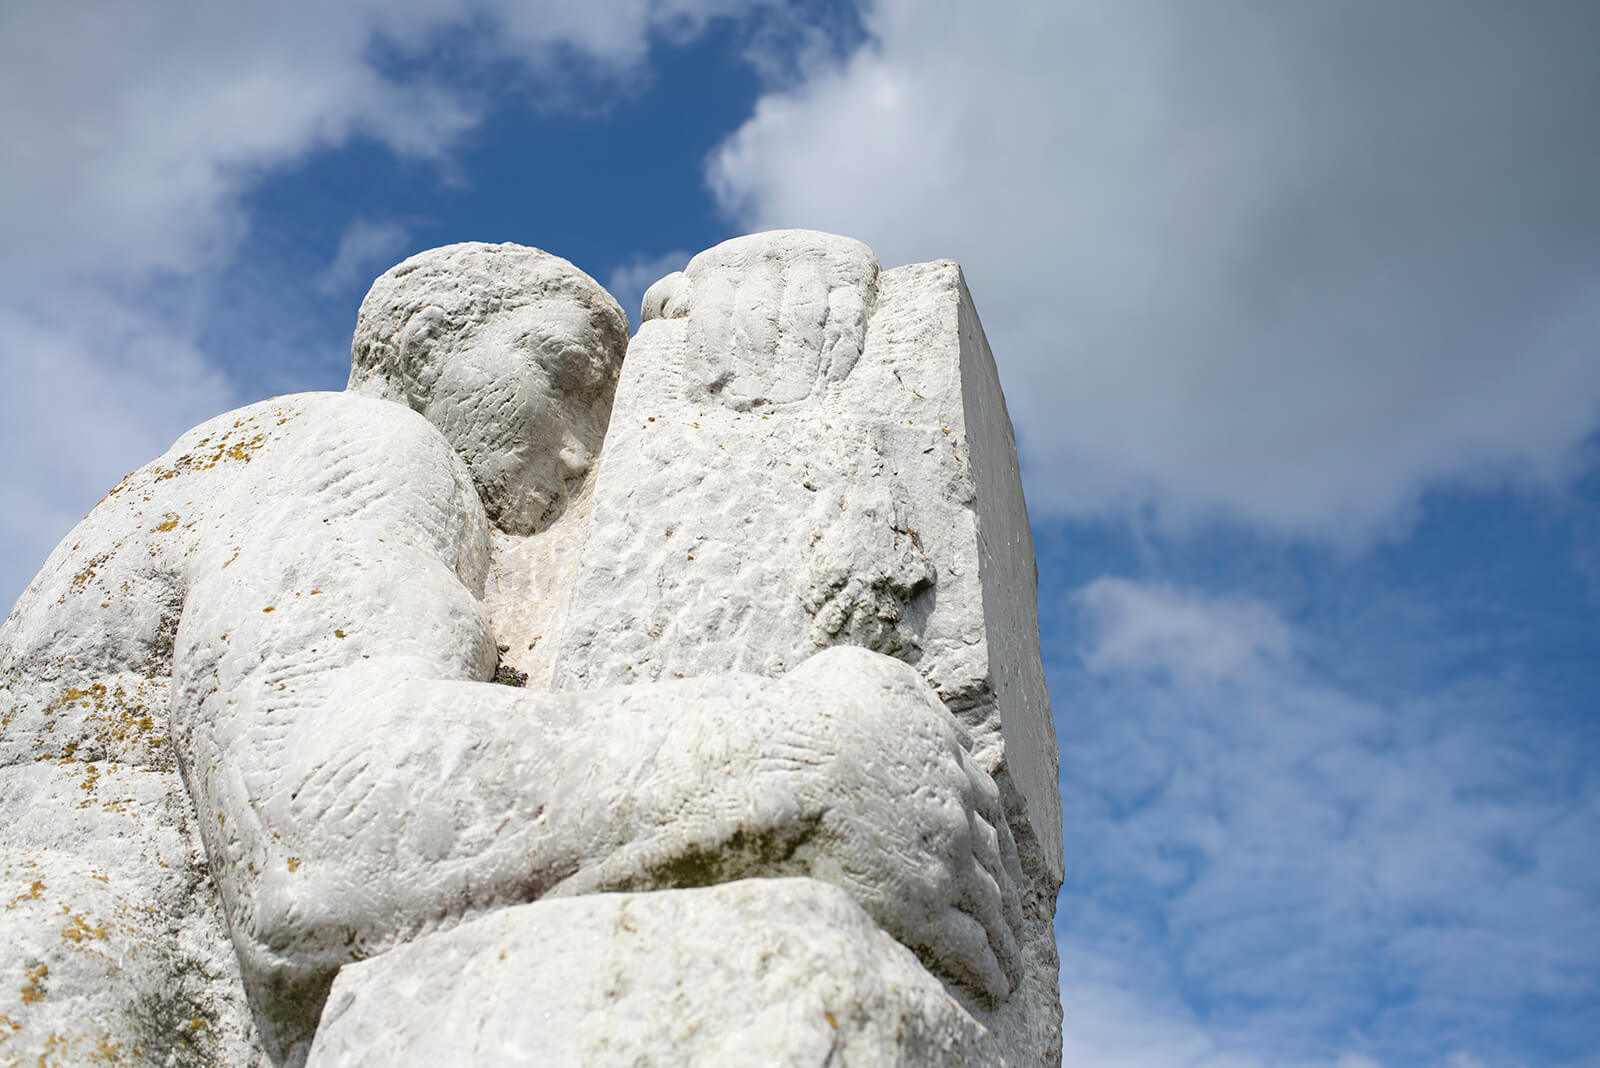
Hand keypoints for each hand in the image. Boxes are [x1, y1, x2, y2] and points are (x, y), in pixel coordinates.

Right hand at [767, 647, 1024, 1003]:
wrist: (783, 765)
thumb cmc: (812, 715)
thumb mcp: (875, 679)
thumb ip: (916, 701)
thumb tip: (942, 724)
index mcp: (948, 763)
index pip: (988, 808)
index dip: (995, 837)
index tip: (1002, 859)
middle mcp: (958, 814)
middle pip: (998, 861)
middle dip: (1009, 892)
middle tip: (1016, 919)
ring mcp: (946, 861)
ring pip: (992, 906)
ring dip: (1008, 939)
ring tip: (1014, 965)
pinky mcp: (923, 906)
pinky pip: (969, 945)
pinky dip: (989, 968)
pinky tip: (999, 987)